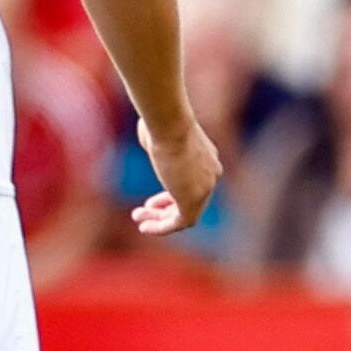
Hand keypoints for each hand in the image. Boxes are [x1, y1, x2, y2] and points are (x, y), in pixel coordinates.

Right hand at [134, 117, 222, 235]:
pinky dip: (162, 227)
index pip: (193, 185)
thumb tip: (146, 133)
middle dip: (164, 209)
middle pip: (191, 201)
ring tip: (139, 221)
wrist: (170, 124)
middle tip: (141, 211)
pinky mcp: (194, 199)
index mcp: (207, 158)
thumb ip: (157, 139)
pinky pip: (180, 222)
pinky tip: (145, 227)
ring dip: (161, 221)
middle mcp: (211, 174)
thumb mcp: (160, 129)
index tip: (150, 202)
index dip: (170, 197)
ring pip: (186, 214)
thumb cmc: (160, 123)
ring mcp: (206, 188)